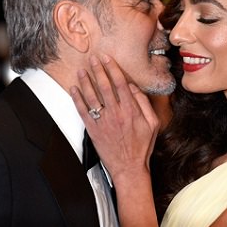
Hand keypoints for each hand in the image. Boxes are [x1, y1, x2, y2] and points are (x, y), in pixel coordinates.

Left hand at [70, 54, 160, 181]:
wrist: (129, 167)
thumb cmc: (142, 146)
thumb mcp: (153, 124)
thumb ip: (144, 104)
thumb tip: (133, 88)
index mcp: (131, 111)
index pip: (120, 84)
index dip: (112, 69)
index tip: (107, 59)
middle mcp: (116, 114)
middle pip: (104, 86)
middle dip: (97, 70)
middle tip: (92, 58)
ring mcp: (103, 122)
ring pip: (91, 96)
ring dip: (85, 81)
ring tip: (81, 70)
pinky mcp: (93, 130)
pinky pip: (82, 111)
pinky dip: (77, 98)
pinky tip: (74, 89)